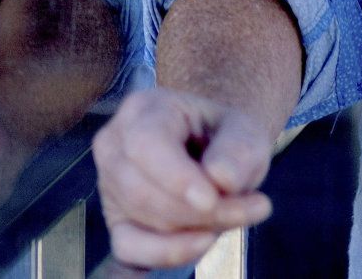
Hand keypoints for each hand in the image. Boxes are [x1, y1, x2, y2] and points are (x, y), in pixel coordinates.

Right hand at [92, 86, 275, 270]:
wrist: (215, 152)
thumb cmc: (225, 137)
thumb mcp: (244, 131)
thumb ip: (238, 148)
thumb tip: (221, 179)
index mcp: (143, 109)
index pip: (145, 144)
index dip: (176, 177)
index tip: (212, 199)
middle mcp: (115, 144)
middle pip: (143, 189)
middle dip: (198, 210)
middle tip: (251, 208)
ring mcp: (110, 185)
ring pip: (142, 218)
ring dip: (194, 227)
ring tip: (239, 213)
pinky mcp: (117, 221)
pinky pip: (129, 248)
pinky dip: (167, 252)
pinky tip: (202, 243)